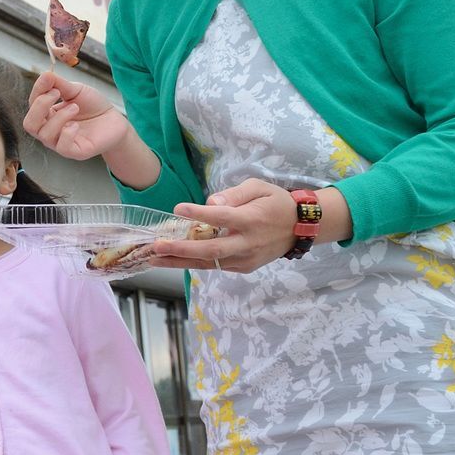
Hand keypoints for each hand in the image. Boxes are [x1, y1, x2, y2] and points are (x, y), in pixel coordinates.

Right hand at [24, 70, 130, 161]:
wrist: (114, 119)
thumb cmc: (92, 106)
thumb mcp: (75, 90)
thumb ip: (58, 84)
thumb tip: (44, 74)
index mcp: (47, 115)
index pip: (32, 105)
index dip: (37, 91)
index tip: (48, 78)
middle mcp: (50, 131)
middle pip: (29, 124)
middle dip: (40, 106)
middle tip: (56, 93)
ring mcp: (60, 143)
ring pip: (44, 135)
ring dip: (59, 117)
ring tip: (75, 107)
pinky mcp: (75, 152)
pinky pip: (62, 147)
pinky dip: (67, 133)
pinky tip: (76, 124)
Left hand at [149, 178, 297, 272]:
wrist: (300, 228)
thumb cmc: (275, 203)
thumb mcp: (259, 188)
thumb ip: (235, 194)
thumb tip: (210, 201)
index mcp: (252, 220)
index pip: (222, 218)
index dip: (199, 214)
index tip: (177, 209)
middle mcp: (248, 243)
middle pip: (212, 250)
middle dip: (182, 250)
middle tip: (157, 246)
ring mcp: (245, 259)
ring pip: (209, 263)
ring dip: (180, 262)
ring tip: (154, 258)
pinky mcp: (243, 267)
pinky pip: (215, 265)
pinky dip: (193, 263)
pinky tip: (172, 259)